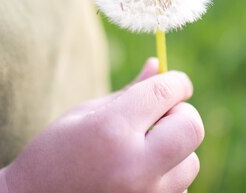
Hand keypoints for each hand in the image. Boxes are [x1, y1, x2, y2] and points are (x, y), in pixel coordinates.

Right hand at [0, 58, 203, 192]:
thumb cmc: (54, 153)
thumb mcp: (85, 113)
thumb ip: (129, 92)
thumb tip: (157, 65)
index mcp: (112, 130)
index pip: (164, 93)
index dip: (176, 81)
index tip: (174, 81)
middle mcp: (135, 165)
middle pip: (191, 127)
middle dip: (182, 113)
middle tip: (162, 113)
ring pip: (190, 161)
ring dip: (174, 148)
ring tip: (141, 149)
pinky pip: (179, 187)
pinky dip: (166, 175)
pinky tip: (136, 173)